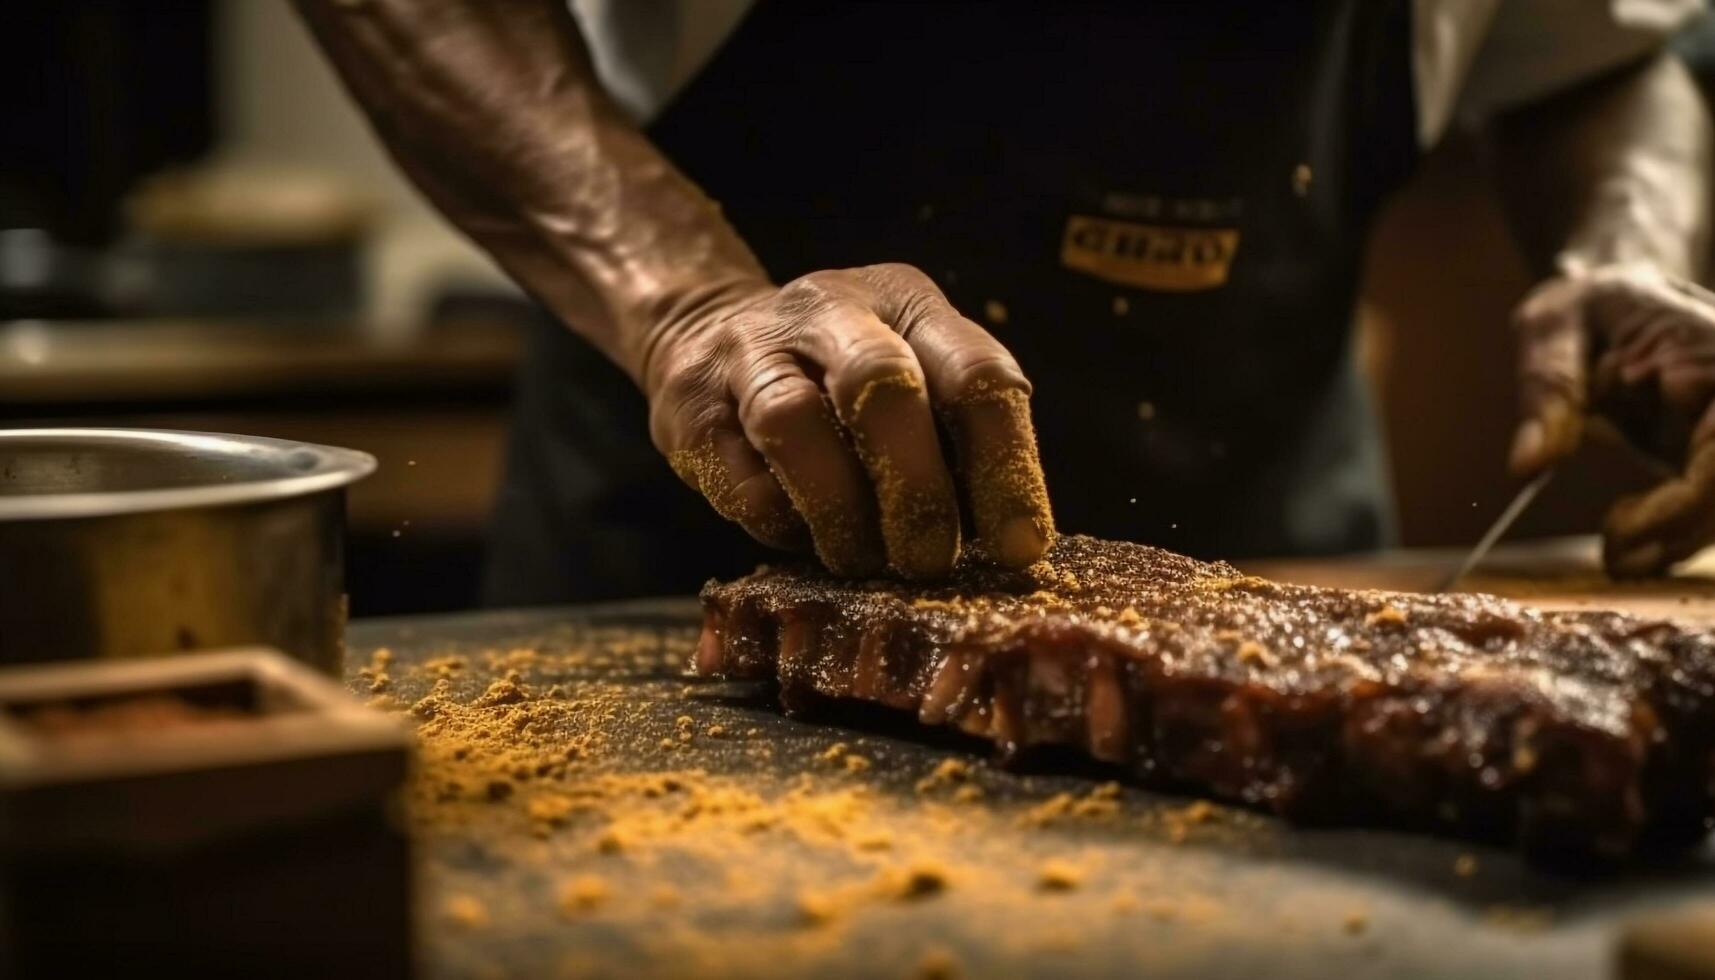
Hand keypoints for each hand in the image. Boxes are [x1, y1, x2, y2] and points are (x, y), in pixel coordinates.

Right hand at [643, 263, 1054, 578]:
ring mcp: (750, 348)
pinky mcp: (691, 402)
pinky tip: (804, 537)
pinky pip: (739, 474)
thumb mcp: (913, 382)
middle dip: (916, 490)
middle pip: (881, 384)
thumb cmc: (840, 383)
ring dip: (840, 511)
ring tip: (864, 561)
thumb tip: (1010, 546)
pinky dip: (781, 521)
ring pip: (793, 421)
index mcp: (908, 304)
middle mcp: (831, 308)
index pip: (976, 375)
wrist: (705, 332)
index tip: (1018, 548)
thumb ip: (956, 444)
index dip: (1005, 467)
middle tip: (930, 560)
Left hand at [1509, 263, 1714, 576]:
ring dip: (1679, 540)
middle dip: (1682, 532)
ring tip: (1616, 556)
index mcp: (1712, 351)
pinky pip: (1710, 502)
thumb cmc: (1585, 302)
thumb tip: (1528, 465)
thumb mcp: (1551, 327)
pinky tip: (1627, 539)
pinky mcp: (1712, 449)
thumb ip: (1549, 389)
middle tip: (1614, 558)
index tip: (1621, 530)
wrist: (1612, 294)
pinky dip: (1675, 531)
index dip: (1687, 503)